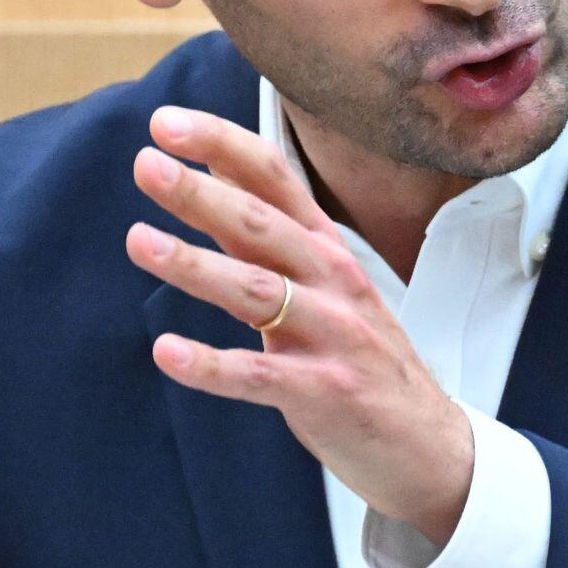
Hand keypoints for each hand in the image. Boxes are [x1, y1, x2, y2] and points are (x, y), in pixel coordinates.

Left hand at [126, 107, 473, 544]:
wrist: (429, 444)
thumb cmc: (362, 355)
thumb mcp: (321, 282)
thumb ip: (264, 233)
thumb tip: (207, 171)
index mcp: (327, 247)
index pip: (275, 178)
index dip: (222, 145)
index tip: (165, 123)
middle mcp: (333, 281)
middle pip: (262, 224)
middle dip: (201, 191)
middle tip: (146, 163)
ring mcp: (333, 336)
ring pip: (257, 291)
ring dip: (195, 265)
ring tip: (139, 240)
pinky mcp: (324, 393)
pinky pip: (258, 377)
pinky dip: (211, 365)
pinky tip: (166, 352)